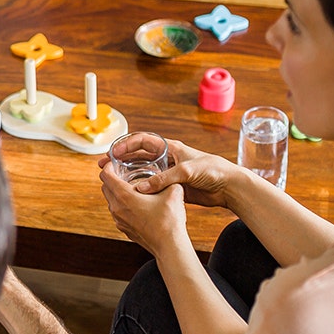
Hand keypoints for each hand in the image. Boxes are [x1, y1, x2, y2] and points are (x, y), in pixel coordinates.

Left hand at [100, 164, 189, 258]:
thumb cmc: (170, 219)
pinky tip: (138, 204)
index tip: (115, 163)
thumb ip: (167, 179)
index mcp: (124, 196)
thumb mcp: (173, 191)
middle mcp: (116, 208)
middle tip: (124, 173)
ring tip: (133, 188)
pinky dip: (123, 205)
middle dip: (112, 178)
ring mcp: (119, 220)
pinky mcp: (124, 229)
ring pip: (111, 201)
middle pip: (105, 187)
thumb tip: (169, 173)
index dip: (109, 166)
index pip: (105, 175)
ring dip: (117, 192)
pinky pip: (117, 213)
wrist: (169, 245)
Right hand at [104, 138, 240, 208]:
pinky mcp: (172, 186)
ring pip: (142, 171)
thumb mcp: (187, 172)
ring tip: (113, 180)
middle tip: (104, 167)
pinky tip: (130, 193)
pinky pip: (151, 185)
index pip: (141, 140)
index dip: (125, 144)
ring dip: (127, 174)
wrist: (228, 186)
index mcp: (169, 147)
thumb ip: (163, 179)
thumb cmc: (213, 171)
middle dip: (120, 159)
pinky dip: (139, 187)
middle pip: (137, 155)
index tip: (112, 152)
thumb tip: (140, 188)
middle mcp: (166, 158)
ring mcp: (168, 172)